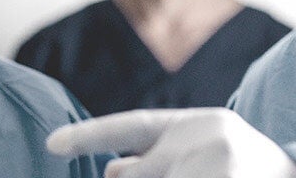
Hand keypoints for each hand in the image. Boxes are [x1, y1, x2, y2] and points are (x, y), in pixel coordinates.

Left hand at [47, 108, 295, 177]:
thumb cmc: (245, 169)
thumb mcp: (203, 147)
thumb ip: (156, 157)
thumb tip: (111, 174)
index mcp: (194, 123)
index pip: (130, 126)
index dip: (88, 136)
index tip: (51, 145)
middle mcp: (205, 142)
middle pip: (131, 176)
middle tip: (161, 174)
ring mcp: (217, 171)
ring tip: (202, 173)